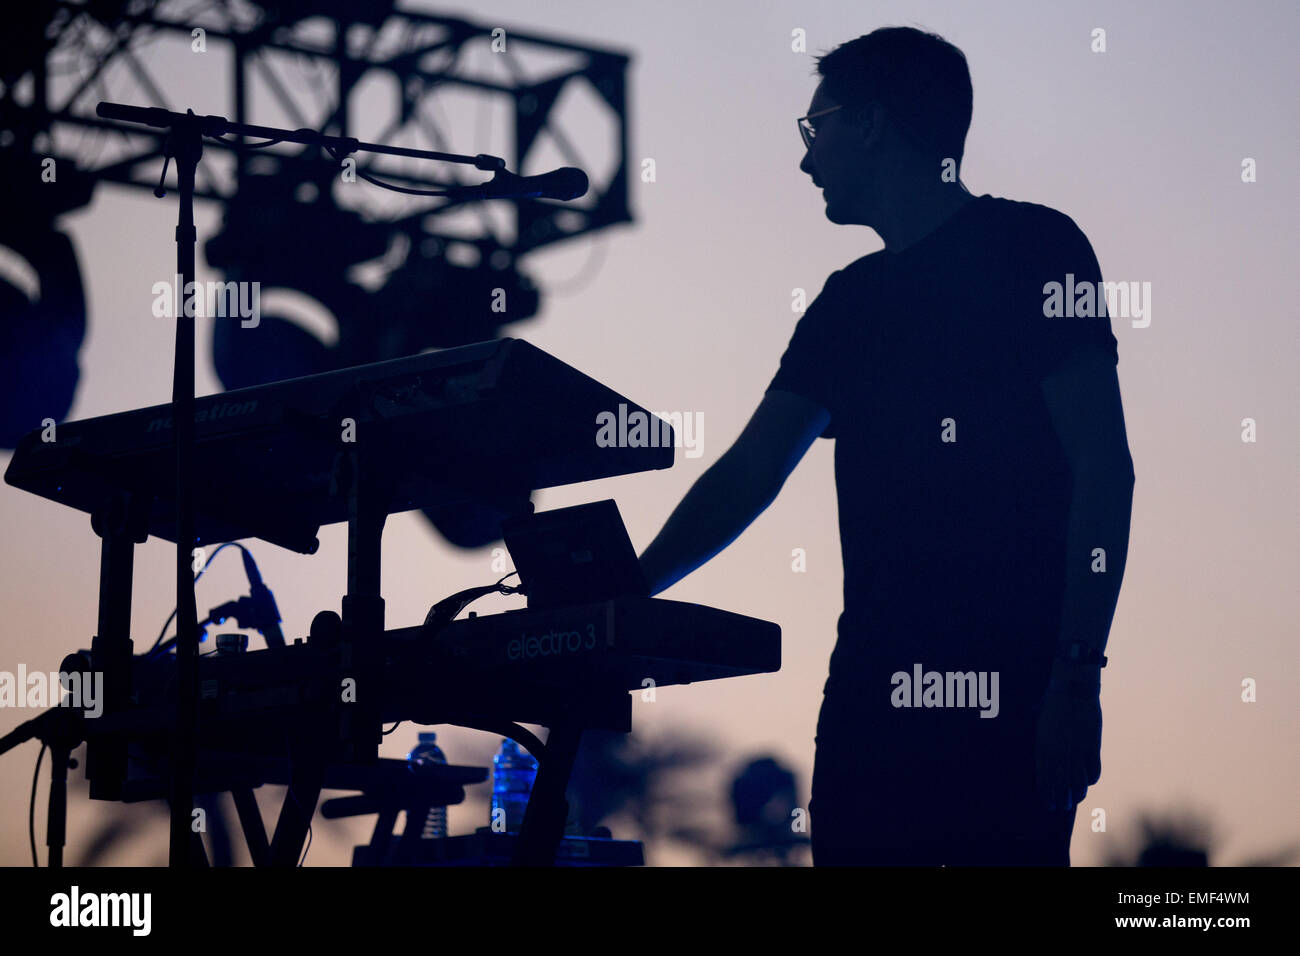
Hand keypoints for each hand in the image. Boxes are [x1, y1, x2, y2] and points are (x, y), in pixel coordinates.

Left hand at [1034, 663, 1101, 812]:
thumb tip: (1043, 761)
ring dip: (1077, 793)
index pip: (1044, 779)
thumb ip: (1042, 744)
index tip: (1047, 804)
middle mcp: (1060, 754)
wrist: (1073, 689)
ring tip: (1076, 799)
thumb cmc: (1052, 703)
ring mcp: (1078, 752)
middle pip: (1061, 784)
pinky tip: (1089, 782)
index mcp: (1043, 748)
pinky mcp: (1092, 747)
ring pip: (1079, 782)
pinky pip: (1094, 771)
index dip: (1046, 794)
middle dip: (1061, 799)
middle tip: (1062, 808)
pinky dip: (1092, 779)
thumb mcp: (1040, 724)